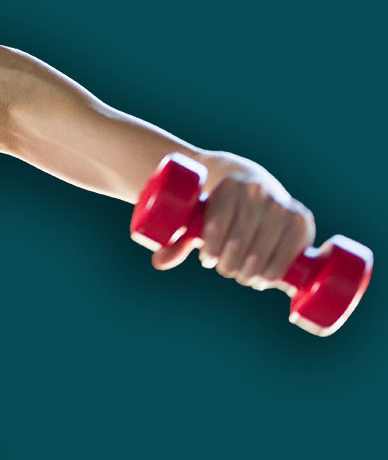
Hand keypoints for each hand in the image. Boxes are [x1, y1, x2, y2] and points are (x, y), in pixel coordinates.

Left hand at [150, 168, 315, 290]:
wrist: (251, 180)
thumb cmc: (218, 204)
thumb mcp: (199, 215)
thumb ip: (177, 239)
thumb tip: (158, 263)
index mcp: (229, 186)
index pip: (216, 226)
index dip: (210, 249)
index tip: (207, 259)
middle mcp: (258, 192)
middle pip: (238, 243)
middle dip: (229, 265)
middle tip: (226, 269)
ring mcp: (283, 205)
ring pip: (262, 251)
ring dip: (250, 272)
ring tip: (243, 275)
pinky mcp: (302, 220)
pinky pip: (290, 253)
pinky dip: (275, 271)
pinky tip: (267, 279)